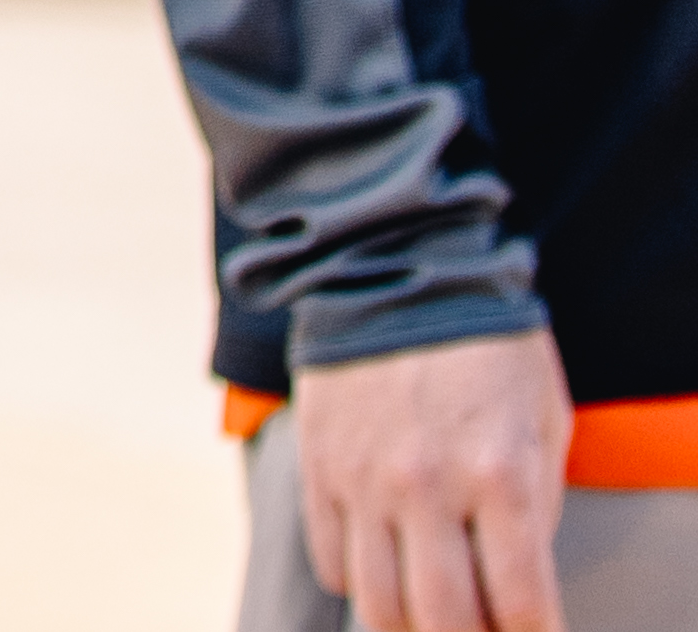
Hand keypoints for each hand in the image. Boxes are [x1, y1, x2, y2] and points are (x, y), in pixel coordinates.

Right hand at [294, 328, 574, 631]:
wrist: (394, 265)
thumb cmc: (488, 345)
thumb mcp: (544, 420)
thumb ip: (535, 504)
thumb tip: (514, 575)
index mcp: (500, 476)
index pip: (521, 604)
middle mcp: (427, 487)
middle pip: (443, 620)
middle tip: (479, 629)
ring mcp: (363, 479)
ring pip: (378, 602)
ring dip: (410, 624)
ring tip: (430, 615)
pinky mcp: (317, 465)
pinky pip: (330, 558)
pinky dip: (359, 579)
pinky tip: (384, 563)